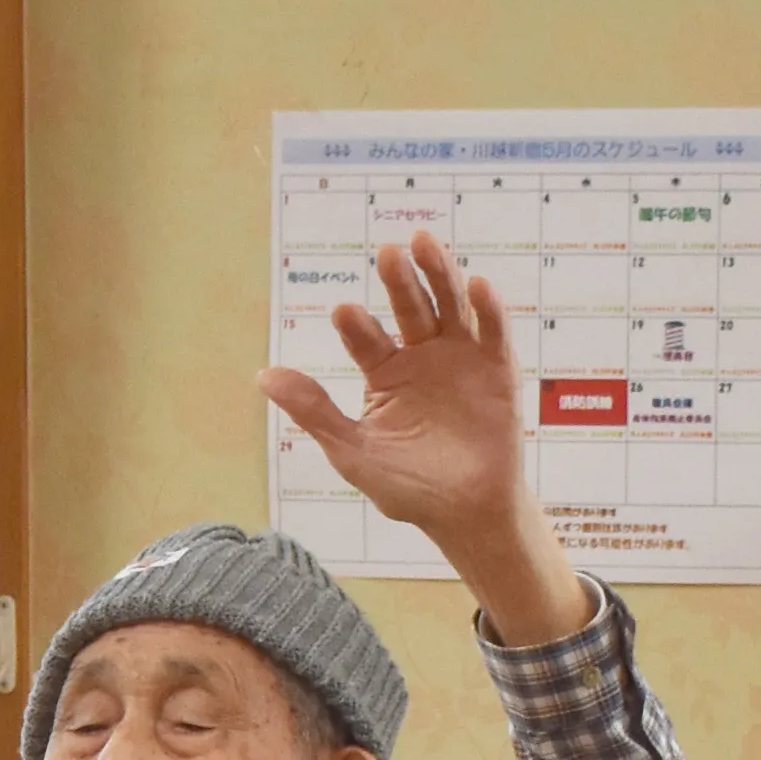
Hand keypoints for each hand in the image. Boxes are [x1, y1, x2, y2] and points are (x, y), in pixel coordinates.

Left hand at [261, 230, 577, 638]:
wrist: (464, 515)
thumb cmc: (407, 486)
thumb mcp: (352, 451)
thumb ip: (313, 411)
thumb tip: (262, 375)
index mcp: (384, 371)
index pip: (367, 338)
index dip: (357, 327)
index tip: (345, 313)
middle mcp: (421, 355)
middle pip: (410, 308)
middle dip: (399, 281)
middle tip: (387, 252)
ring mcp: (461, 359)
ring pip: (449, 307)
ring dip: (440, 275)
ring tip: (425, 244)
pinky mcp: (498, 370)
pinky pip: (493, 334)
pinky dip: (489, 310)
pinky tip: (478, 285)